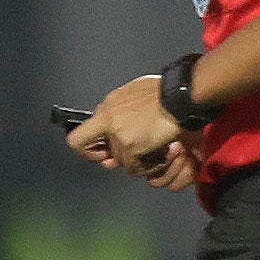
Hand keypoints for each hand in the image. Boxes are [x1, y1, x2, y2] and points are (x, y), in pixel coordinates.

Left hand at [72, 75, 197, 192]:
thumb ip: (121, 112)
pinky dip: (150, 164)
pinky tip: (162, 152)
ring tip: (156, 148)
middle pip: (96, 152)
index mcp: (108, 107)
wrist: (180, 95)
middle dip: (112, 157)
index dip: (90, 148)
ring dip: (139, 159)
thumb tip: (118, 126)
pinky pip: (136, 167)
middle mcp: (108, 121)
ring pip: (121, 161)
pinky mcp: (131, 147)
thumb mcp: (135, 94)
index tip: (102, 151)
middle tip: (129, 154)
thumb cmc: (165, 92)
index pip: (79, 136)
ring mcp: (118, 135)